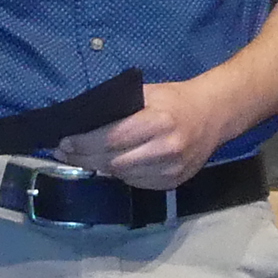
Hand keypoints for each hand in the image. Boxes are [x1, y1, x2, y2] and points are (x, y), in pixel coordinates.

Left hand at [60, 79, 233, 190]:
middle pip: (113, 161)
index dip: (84, 143)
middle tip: (64, 154)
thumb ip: (119, 108)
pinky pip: (136, 183)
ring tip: (83, 159)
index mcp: (158, 121)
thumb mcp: (148, 94)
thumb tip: (81, 121)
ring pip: (122, 176)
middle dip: (84, 158)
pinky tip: (111, 164)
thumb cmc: (175, 100)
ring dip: (100, 168)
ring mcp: (171, 169)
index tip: (64, 143)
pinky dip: (120, 175)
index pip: (112, 138)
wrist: (213, 115)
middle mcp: (166, 148)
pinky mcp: (173, 183)